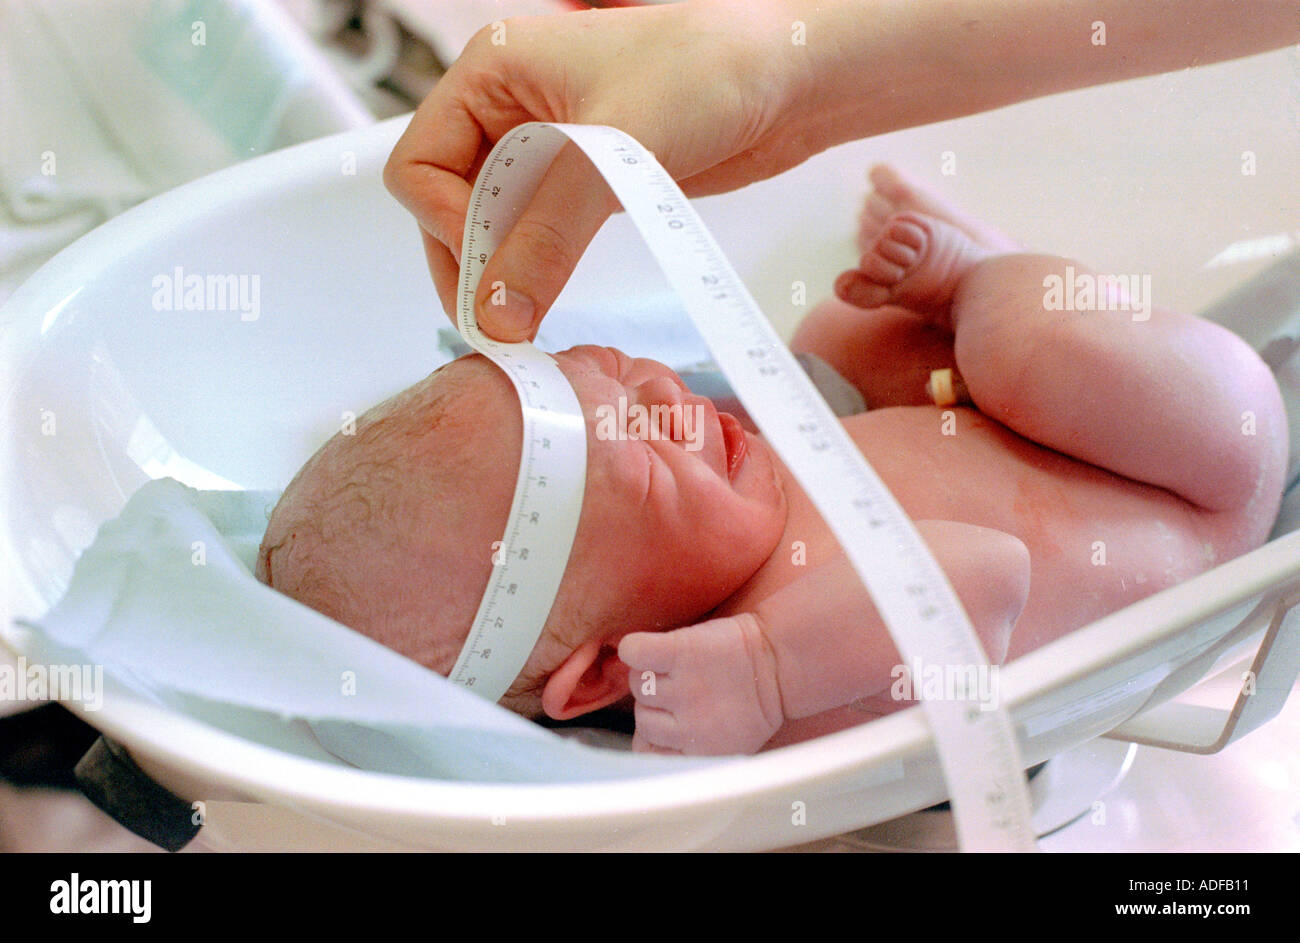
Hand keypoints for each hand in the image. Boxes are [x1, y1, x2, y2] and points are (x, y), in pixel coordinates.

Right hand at [384, 2, 816, 340]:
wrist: (792, 76)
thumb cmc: (709, 69)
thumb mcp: (613, 151)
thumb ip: (547, 236)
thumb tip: (496, 314)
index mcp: (492, 71)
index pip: (420, 165)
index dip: (445, 225)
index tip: (489, 274)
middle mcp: (508, 107)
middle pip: (447, 200)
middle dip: (470, 260)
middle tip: (500, 323)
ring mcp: (547, 144)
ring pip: (493, 223)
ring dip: (504, 271)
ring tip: (525, 320)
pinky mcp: (585, 179)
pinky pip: (538, 232)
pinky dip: (539, 268)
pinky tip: (553, 297)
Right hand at [618, 613, 784, 755]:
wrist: (783, 658)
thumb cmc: (754, 696)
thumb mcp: (726, 739)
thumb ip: (688, 745)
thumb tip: (646, 742)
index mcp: (700, 750)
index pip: (645, 749)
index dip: (652, 731)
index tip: (668, 715)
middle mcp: (690, 724)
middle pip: (641, 714)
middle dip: (655, 700)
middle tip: (681, 684)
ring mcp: (686, 687)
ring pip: (638, 684)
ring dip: (649, 673)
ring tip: (675, 666)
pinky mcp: (682, 650)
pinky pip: (636, 651)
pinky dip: (635, 648)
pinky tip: (649, 649)